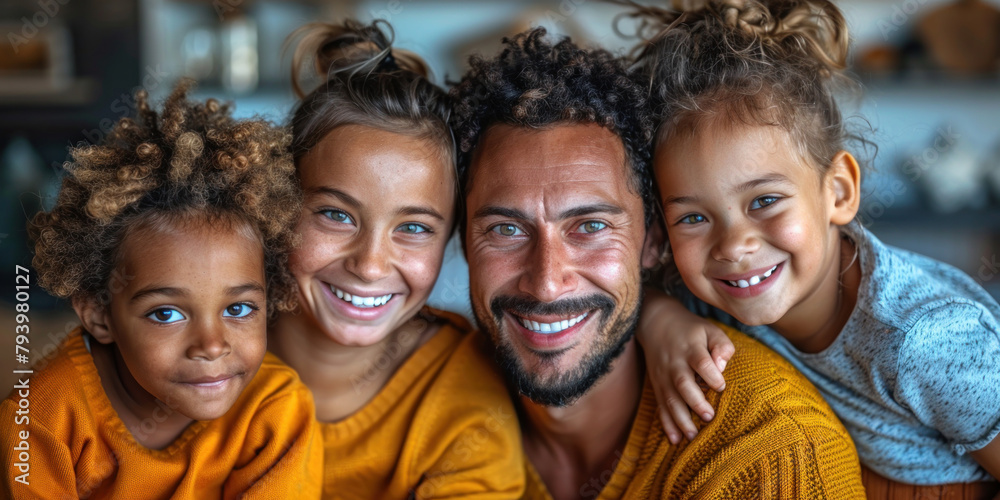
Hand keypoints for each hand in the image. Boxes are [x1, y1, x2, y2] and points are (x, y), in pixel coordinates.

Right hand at [638, 289, 734, 443]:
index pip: (701, 362)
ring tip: (693, 435)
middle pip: (683, 383)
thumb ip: (722, 345)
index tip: (721, 386)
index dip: (711, 375)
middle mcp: (675, 363)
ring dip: (680, 418)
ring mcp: (663, 376)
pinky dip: (666, 423)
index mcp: (691, 348)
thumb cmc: (691, 330)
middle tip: (709, 416)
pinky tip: (675, 439)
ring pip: (670, 398)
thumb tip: (722, 366)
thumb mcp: (710, 329)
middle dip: (695, 402)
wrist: (656, 323)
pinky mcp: (657, 385)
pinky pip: (660, 406)